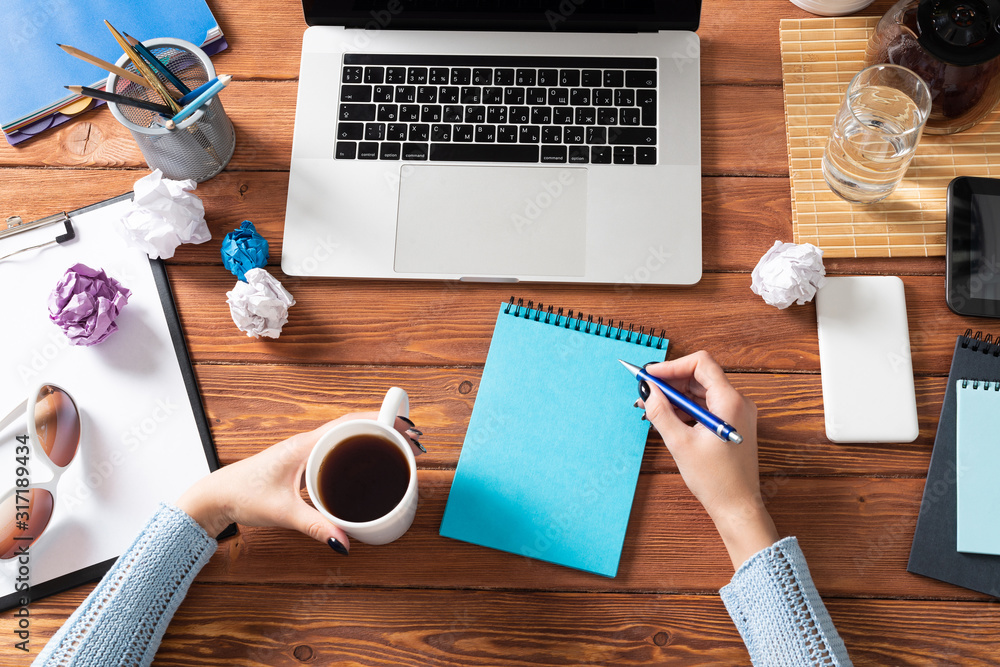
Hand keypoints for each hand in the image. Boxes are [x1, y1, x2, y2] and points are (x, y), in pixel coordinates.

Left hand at [176, 413, 422, 553]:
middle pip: (356, 424)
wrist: (216, 496)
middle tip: (413, 438)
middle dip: (386, 427)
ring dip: (374, 436)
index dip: (381, 421)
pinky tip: (370, 460)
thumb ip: (315, 527)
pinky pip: (338, 448)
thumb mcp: (283, 512)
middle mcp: (308, 441)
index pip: (351, 422)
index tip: (405, 424)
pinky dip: (359, 448)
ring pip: (347, 435)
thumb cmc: (242, 494)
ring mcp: (306, 449)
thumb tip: (345, 542)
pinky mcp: (304, 460)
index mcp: (305, 444)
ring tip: (400, 445)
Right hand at [639, 351, 777, 568]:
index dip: (672, 366)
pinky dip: (685, 409)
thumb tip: (647, 391)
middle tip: (645, 393)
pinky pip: (706, 406)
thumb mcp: (680, 443)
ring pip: (701, 392)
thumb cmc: (716, 480)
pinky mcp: (731, 425)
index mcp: (730, 401)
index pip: (701, 363)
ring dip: (675, 397)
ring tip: (651, 409)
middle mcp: (737, 402)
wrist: (737, 507)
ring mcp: (736, 414)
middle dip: (670, 382)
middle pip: (699, 376)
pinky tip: (667, 420)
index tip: (650, 376)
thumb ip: (661, 412)